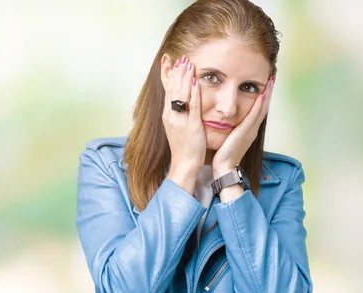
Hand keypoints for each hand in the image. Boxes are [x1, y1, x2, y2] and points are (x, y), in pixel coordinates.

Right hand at [162, 55, 204, 191]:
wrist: (184, 164)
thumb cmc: (184, 147)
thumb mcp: (177, 126)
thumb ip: (178, 113)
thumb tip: (180, 101)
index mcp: (168, 115)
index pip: (167, 90)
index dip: (168, 74)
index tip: (169, 60)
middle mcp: (171, 115)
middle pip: (172, 88)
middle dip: (176, 71)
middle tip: (181, 57)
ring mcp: (180, 119)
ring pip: (181, 93)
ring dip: (184, 77)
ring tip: (187, 62)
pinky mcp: (191, 124)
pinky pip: (192, 105)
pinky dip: (193, 92)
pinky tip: (195, 80)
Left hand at [212, 76, 274, 177]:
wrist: (224, 168)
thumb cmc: (223, 155)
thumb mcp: (229, 139)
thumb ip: (231, 129)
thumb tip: (227, 121)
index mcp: (249, 130)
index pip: (258, 110)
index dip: (263, 97)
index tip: (265, 84)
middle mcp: (252, 129)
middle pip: (263, 107)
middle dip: (268, 92)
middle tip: (272, 78)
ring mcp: (251, 130)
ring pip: (261, 109)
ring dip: (267, 94)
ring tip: (270, 81)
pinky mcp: (246, 132)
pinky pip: (254, 115)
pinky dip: (259, 104)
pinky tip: (262, 94)